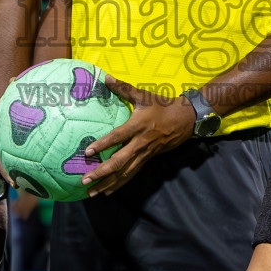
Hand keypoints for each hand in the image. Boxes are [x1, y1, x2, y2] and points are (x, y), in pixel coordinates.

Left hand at [80, 81, 196, 196]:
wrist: (185, 119)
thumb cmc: (162, 106)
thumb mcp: (143, 95)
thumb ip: (123, 88)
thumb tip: (105, 78)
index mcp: (138, 126)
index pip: (118, 137)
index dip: (103, 144)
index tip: (88, 152)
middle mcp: (140, 143)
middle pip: (119, 161)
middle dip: (102, 172)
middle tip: (84, 179)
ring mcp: (145, 154)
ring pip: (125, 172)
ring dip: (108, 183)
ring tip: (92, 192)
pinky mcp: (148, 160)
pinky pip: (131, 174)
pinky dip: (119, 184)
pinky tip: (107, 191)